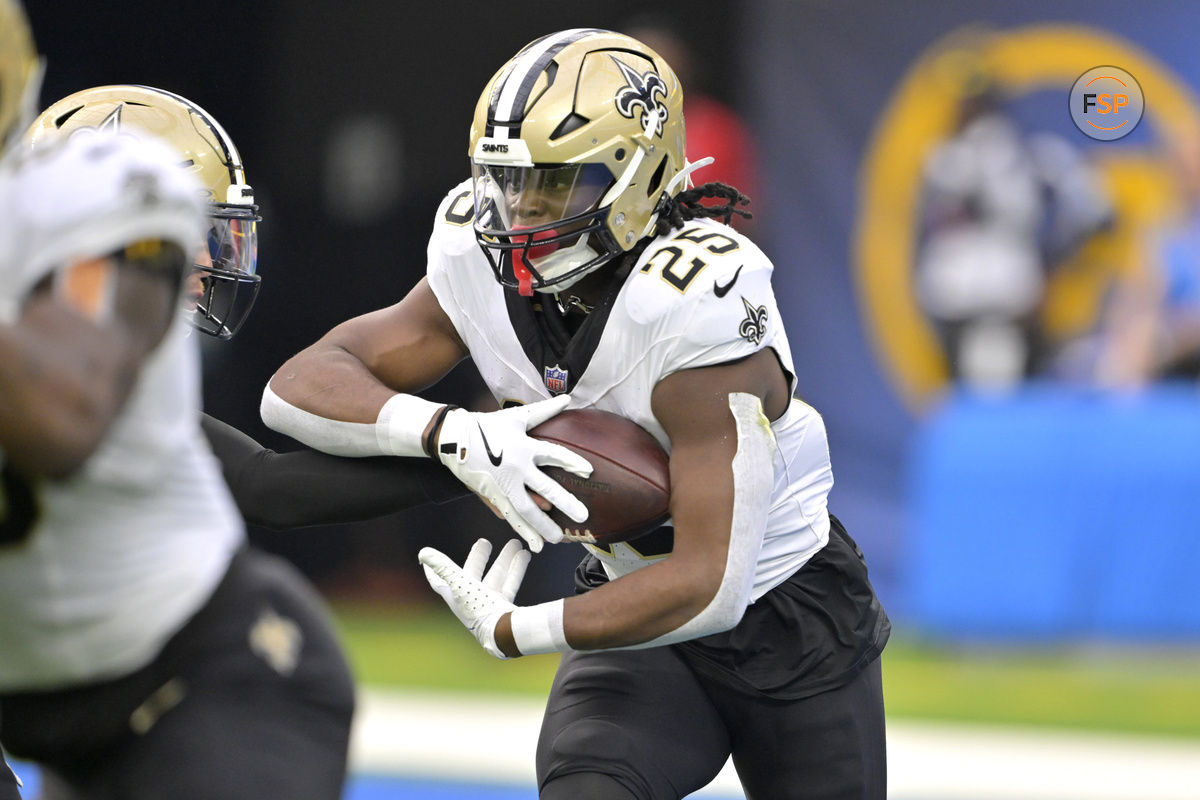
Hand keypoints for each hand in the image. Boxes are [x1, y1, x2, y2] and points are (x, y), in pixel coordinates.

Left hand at [419, 538, 529, 657]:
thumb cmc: (479, 609)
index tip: (427, 559)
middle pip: (473, 574)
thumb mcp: (459, 584)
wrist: (505, 633)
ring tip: (515, 543)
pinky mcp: (505, 607)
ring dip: (504, 560)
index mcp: (455, 596)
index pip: (439, 581)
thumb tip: (423, 553)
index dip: (433, 570)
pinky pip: (510, 584)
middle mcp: (471, 600)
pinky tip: (524, 556)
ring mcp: (489, 603)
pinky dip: (516, 569)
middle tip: (484, 542)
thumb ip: (443, 567)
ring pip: (496, 576)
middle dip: (478, 557)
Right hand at [435, 395, 591, 551]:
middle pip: (545, 489)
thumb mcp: (516, 416)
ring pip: (527, 511)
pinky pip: (511, 516)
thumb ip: (544, 411)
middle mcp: (517, 468)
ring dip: (542, 526)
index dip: (572, 462)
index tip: (588, 471)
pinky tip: (534, 543)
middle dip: (565, 503)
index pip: (554, 455)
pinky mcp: (493, 496)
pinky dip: (522, 530)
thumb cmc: (488, 426)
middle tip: (583, 517)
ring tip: (557, 538)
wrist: (454, 438)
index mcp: (524, 447)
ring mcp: (504, 485)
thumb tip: (568, 398)